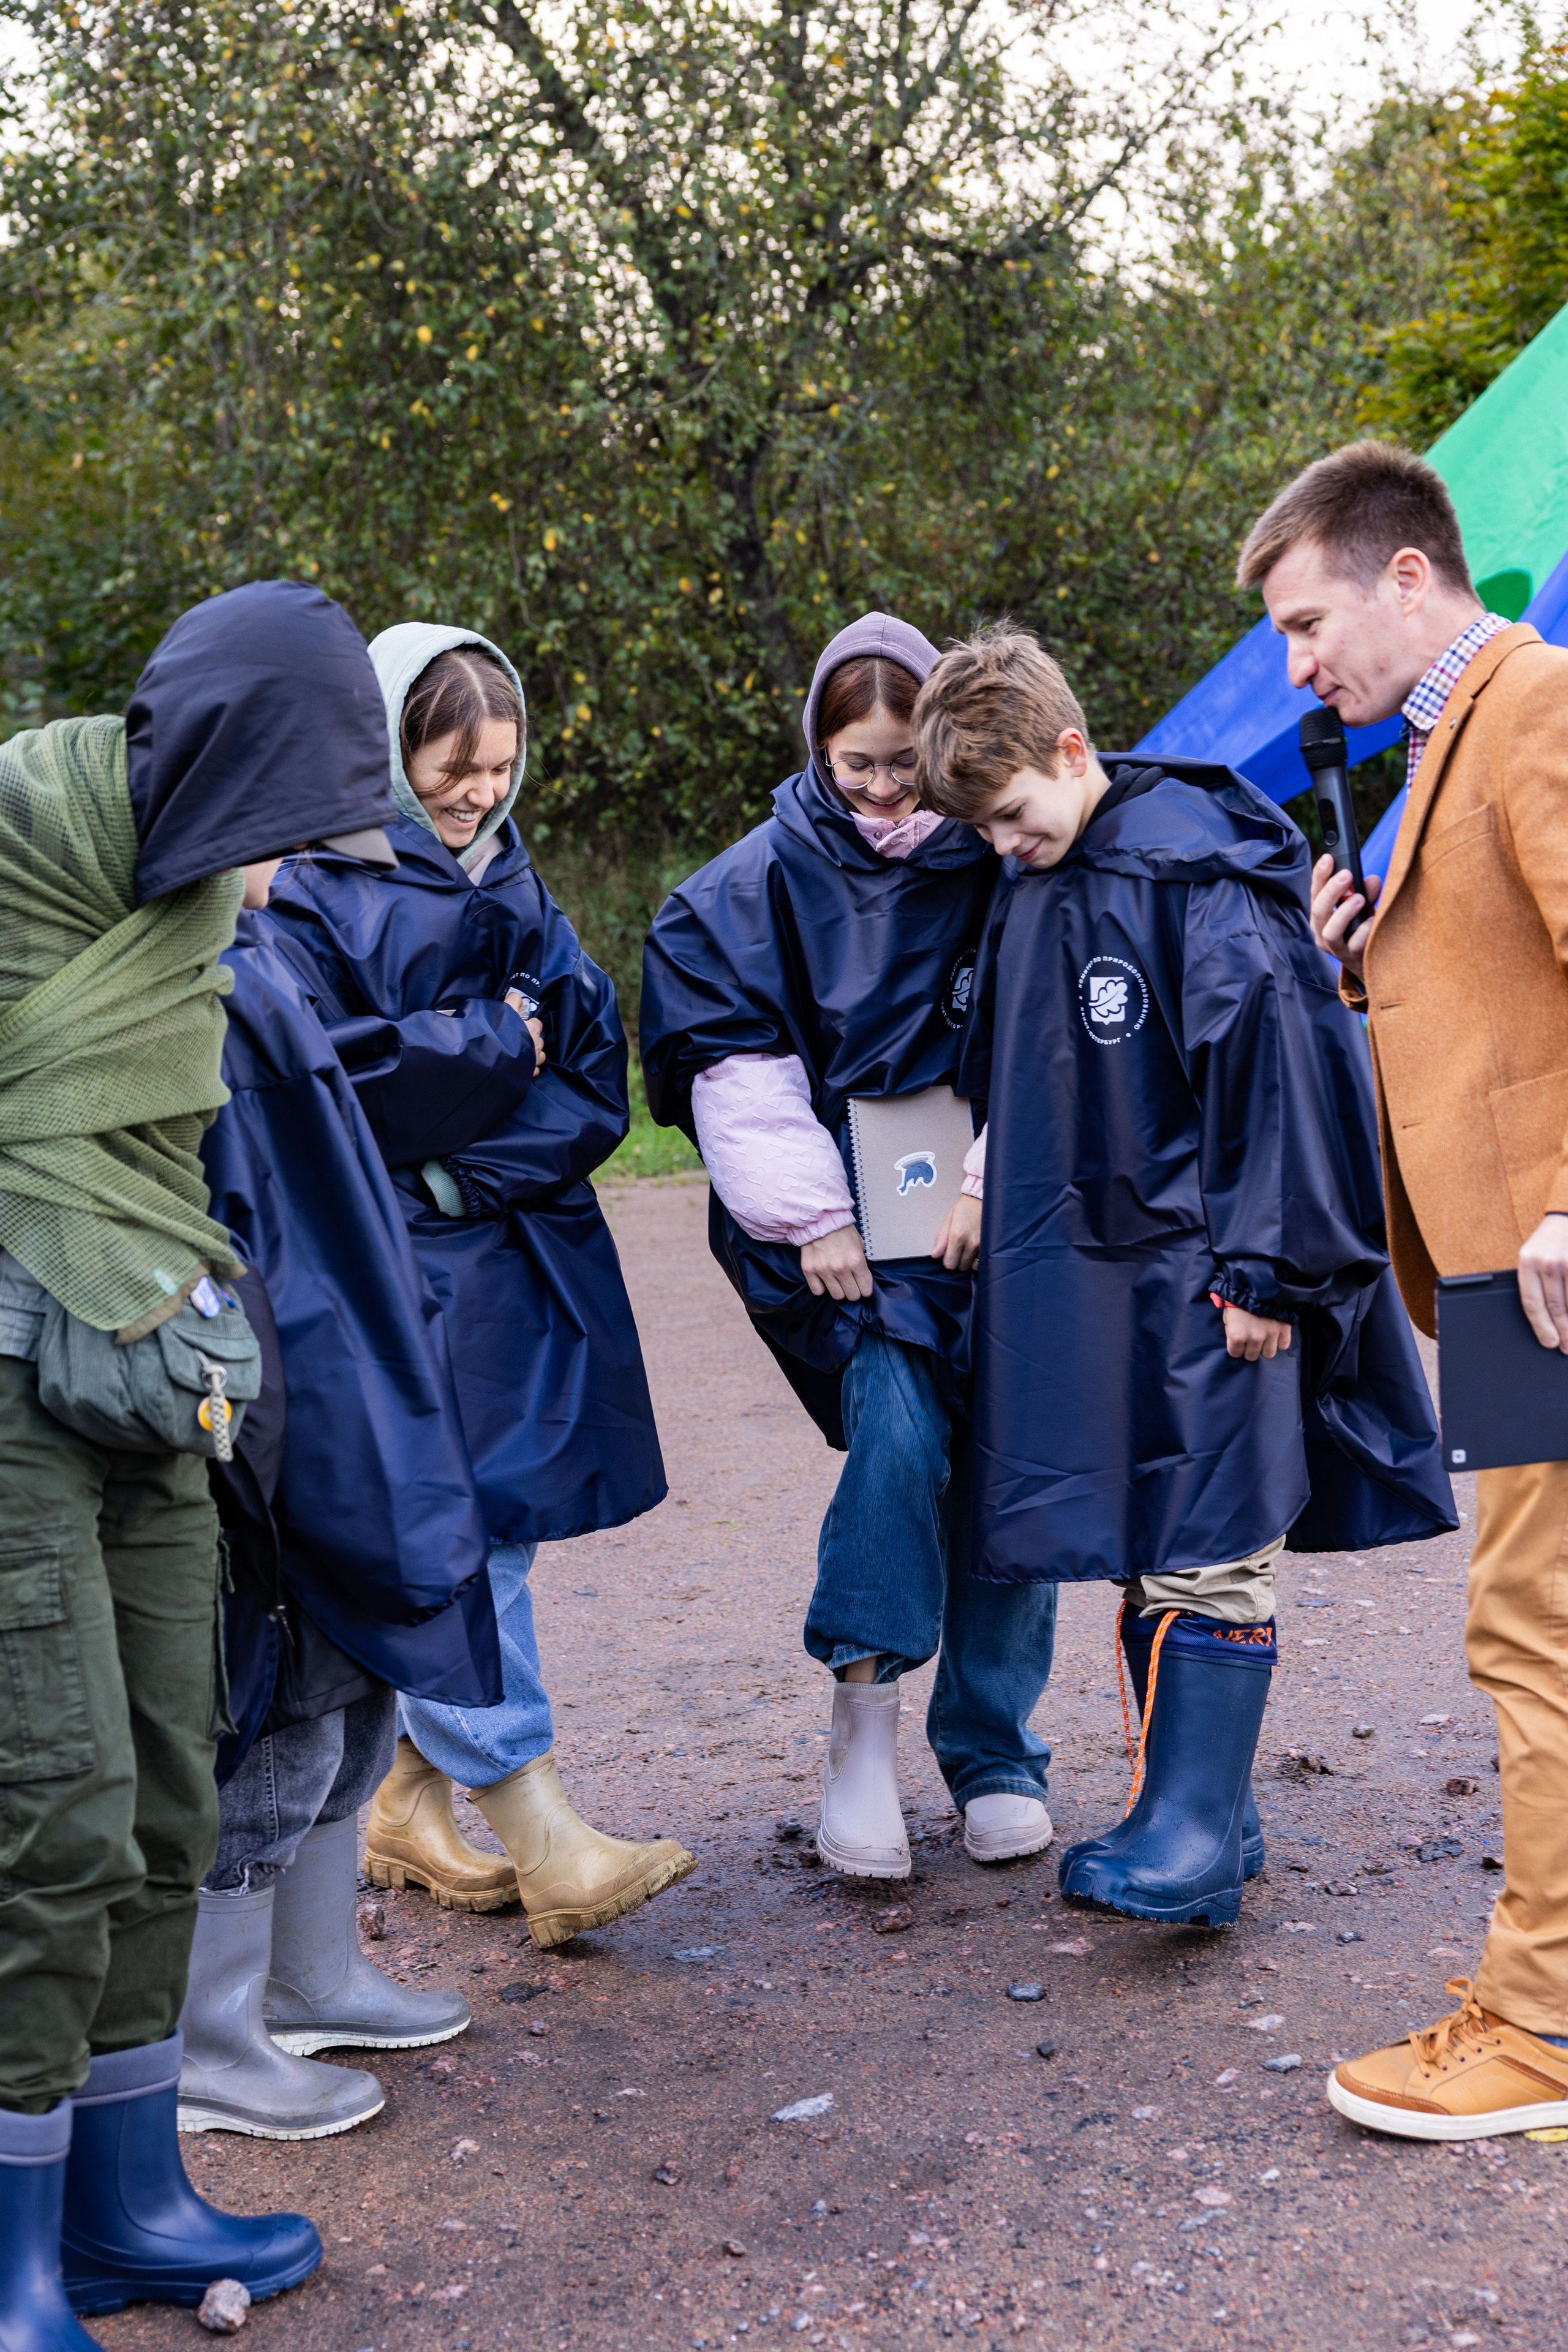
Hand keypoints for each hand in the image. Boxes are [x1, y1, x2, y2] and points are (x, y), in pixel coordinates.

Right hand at [504, 989, 546, 1072]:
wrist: (493, 1056)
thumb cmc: (500, 1031)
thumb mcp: (506, 1009)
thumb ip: (514, 1001)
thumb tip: (518, 997)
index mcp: (533, 1029)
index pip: (537, 1023)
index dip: (529, 1023)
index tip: (521, 1024)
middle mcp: (537, 1044)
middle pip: (539, 1039)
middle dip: (532, 1038)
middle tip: (518, 1038)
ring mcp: (535, 1060)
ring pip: (539, 1055)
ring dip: (533, 1053)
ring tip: (522, 1052)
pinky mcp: (530, 1072)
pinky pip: (534, 1069)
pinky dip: (530, 1068)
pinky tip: (523, 1065)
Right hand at [800, 1223, 873, 1301]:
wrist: (820, 1218)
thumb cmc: (840, 1229)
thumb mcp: (859, 1243)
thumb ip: (861, 1260)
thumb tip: (861, 1274)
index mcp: (856, 1261)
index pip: (865, 1289)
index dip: (865, 1290)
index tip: (863, 1288)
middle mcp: (841, 1268)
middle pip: (852, 1296)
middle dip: (853, 1291)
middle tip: (851, 1285)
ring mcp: (824, 1270)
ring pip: (836, 1295)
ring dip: (839, 1290)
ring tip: (837, 1282)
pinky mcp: (810, 1270)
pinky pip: (817, 1290)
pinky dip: (821, 1287)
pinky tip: (824, 1280)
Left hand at [932, 1190, 981, 1272]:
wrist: (985, 1198)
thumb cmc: (966, 1207)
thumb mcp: (950, 1219)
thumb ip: (942, 1238)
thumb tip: (935, 1255)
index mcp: (957, 1236)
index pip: (950, 1263)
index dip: (948, 1260)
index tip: (950, 1254)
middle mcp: (971, 1243)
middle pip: (961, 1267)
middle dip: (959, 1261)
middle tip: (960, 1250)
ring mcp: (983, 1245)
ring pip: (974, 1266)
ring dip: (970, 1261)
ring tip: (970, 1249)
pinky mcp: (992, 1245)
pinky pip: (984, 1261)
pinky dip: (980, 1259)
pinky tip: (978, 1250)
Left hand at [1222, 1303, 1292, 1361]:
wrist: (1259, 1282)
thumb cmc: (1239, 1297)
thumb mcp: (1227, 1314)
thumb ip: (1230, 1329)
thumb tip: (1235, 1338)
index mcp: (1237, 1335)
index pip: (1235, 1353)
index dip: (1235, 1346)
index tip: (1238, 1339)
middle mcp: (1254, 1338)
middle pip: (1251, 1356)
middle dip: (1249, 1348)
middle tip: (1250, 1338)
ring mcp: (1270, 1334)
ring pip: (1268, 1354)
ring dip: (1265, 1347)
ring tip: (1264, 1337)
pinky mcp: (1284, 1329)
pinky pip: (1283, 1345)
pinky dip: (1279, 1341)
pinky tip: (1275, 1334)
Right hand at [1310, 852, 1382, 979]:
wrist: (1372, 964)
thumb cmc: (1363, 930)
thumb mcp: (1363, 908)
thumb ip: (1367, 893)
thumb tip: (1371, 879)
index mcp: (1322, 916)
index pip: (1315, 892)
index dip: (1319, 875)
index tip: (1328, 858)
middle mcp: (1322, 932)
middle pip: (1318, 910)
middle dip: (1331, 890)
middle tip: (1346, 874)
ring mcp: (1335, 948)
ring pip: (1330, 931)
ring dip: (1343, 912)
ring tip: (1359, 899)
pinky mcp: (1350, 959)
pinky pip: (1354, 945)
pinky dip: (1364, 931)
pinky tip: (1373, 921)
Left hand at [1518, 1213, 1567, 1350]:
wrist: (1567, 1214)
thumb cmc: (1549, 1241)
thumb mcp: (1533, 1255)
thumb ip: (1534, 1282)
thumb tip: (1541, 1318)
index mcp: (1528, 1262)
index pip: (1532, 1303)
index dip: (1541, 1327)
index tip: (1548, 1342)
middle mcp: (1548, 1262)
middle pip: (1556, 1307)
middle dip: (1563, 1332)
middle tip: (1566, 1347)